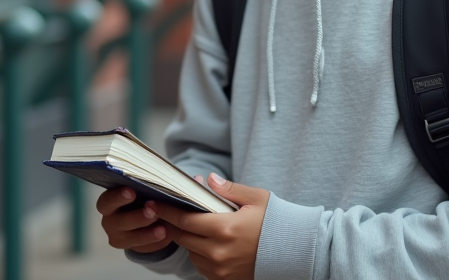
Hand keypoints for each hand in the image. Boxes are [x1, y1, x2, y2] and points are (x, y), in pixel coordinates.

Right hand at [97, 186, 173, 253]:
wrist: (144, 215)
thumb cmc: (141, 196)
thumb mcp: (140, 190)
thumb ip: (143, 188)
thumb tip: (157, 183)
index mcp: (107, 203)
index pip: (107, 201)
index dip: (118, 197)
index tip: (132, 192)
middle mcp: (109, 221)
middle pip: (119, 222)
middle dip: (137, 217)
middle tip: (152, 211)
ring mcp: (117, 236)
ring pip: (131, 238)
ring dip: (147, 234)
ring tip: (162, 230)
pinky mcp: (129, 247)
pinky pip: (142, 247)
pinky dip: (154, 242)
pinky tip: (165, 235)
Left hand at [154, 173, 269, 279]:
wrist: (294, 252)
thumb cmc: (276, 222)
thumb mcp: (256, 198)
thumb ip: (229, 189)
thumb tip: (208, 179)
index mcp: (225, 228)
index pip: (184, 220)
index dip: (167, 211)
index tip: (154, 204)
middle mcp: (219, 252)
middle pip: (183, 237)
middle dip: (174, 224)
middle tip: (168, 213)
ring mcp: (221, 269)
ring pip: (191, 253)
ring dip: (189, 240)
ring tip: (196, 226)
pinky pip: (202, 267)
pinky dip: (200, 254)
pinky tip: (209, 242)